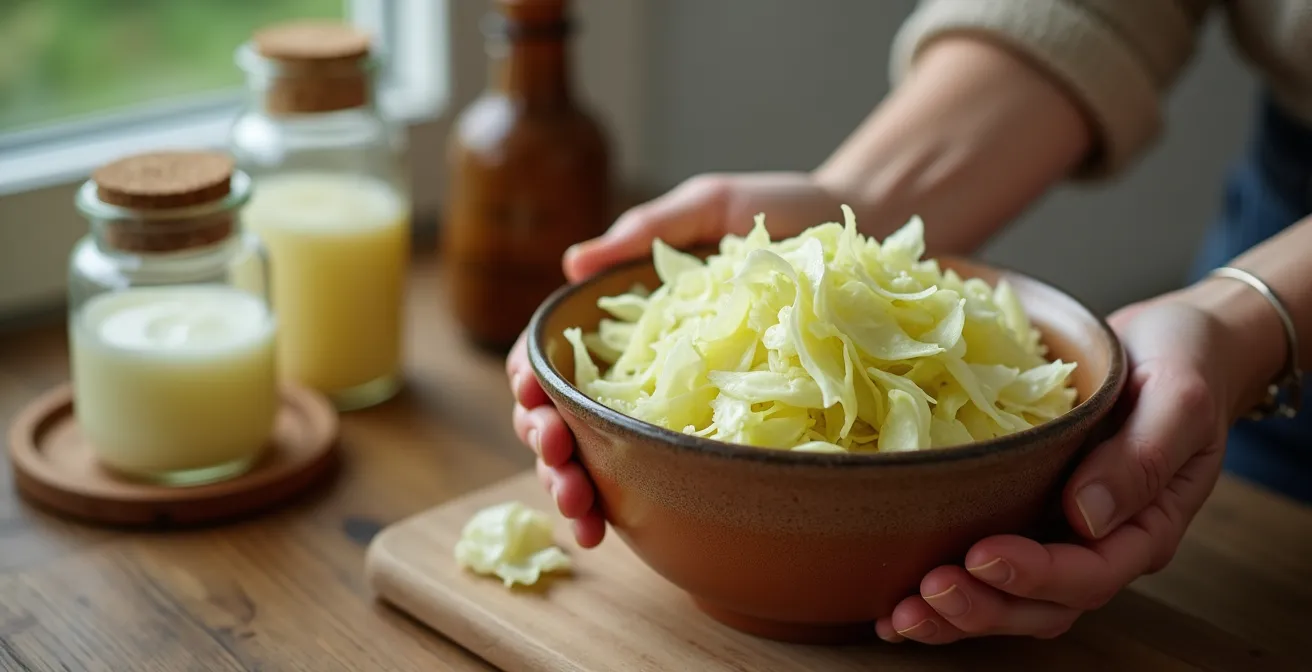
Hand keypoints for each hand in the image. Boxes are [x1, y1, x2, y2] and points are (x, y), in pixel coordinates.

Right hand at [507, 172, 854, 546]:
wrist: (861, 241)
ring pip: (598, 456)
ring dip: (577, 490)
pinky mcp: (715, 428)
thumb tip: (571, 263)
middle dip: (549, 451)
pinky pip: (659, 473)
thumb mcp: (710, 207)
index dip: (531, 384)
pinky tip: (613, 532)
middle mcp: (636, 367)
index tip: (535, 402)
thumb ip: (647, 231)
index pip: (550, 358)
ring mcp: (671, 403)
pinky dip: (626, 507)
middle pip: (562, 416)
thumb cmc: (781, 214)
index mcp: (622, 318)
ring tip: (584, 522)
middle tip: (563, 473)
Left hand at [876, 296, 1232, 642]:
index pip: (1089, 574)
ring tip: (899, 616)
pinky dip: (942, 592)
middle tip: (927, 594)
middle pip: (1042, 606)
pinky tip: (889, 604)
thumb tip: (1087, 516)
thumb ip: (1141, 459)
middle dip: (982, 608)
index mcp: (1141, 528)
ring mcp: (1055, 534)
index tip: (982, 557)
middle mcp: (1097, 544)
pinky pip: (984, 569)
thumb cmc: (1182, 365)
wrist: (1169, 344)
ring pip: (1009, 601)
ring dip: (955, 615)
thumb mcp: (1177, 400)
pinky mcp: (1021, 515)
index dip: (1035, 575)